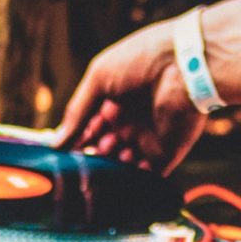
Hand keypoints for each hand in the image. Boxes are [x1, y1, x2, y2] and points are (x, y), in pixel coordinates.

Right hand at [55, 16, 207, 172]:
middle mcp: (129, 122)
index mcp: (113, 102)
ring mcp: (147, 139)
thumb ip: (77, 112)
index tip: (62, 151)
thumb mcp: (99, 78)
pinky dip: (130, 181)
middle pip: (102, 150)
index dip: (75, 140)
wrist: (185, 64)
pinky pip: (145, 176)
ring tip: (104, 160)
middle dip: (91, 156)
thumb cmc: (141, 60)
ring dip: (109, 168)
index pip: (88, 129)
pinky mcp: (166, 154)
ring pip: (120, 166)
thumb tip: (55, 142)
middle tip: (84, 157)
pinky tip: (118, 177)